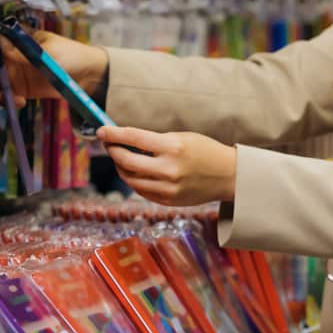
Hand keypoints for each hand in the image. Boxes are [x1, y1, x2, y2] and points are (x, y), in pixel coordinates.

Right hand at [0, 28, 108, 105]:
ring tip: (7, 96)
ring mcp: (15, 71)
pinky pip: (4, 94)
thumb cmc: (73, 56)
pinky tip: (19, 102)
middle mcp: (12, 54)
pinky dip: (6, 99)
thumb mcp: (49, 52)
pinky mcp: (21, 88)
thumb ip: (23, 52)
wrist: (90, 77)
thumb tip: (0, 45)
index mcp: (19, 38)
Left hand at [98, 126, 236, 206]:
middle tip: (110, 145)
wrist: (230, 176)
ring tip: (123, 159)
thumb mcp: (183, 138)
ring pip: (130, 179)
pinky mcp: (169, 200)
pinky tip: (138, 172)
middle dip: (113, 151)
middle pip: (126, 161)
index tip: (102, 131)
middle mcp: (169, 169)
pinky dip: (135, 180)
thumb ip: (154, 141)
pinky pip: (141, 190)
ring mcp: (168, 188)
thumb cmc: (206, 151)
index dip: (113, 134)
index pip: (133, 138)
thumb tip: (124, 141)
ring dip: (121, 168)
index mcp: (174, 148)